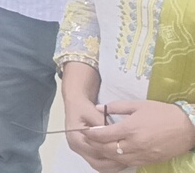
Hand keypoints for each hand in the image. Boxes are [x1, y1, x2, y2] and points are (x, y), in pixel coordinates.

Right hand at [64, 94, 120, 172]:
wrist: (75, 105)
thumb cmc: (83, 107)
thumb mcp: (92, 112)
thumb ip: (102, 124)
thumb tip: (113, 133)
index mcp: (76, 137)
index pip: (94, 150)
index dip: (110, 151)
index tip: (124, 149)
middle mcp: (76, 147)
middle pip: (96, 162)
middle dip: (113, 162)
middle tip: (128, 157)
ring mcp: (80, 151)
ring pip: (98, 166)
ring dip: (112, 165)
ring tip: (126, 160)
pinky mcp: (86, 152)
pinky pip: (99, 163)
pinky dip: (109, 164)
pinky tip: (120, 159)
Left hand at [80, 100, 194, 169]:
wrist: (188, 128)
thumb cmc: (163, 113)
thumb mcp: (139, 105)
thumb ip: (116, 107)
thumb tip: (99, 108)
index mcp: (130, 129)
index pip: (102, 135)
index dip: (90, 133)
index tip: (84, 130)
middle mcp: (134, 144)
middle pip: (106, 149)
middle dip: (94, 144)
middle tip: (88, 138)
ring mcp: (142, 155)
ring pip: (116, 158)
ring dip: (104, 153)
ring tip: (97, 146)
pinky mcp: (148, 161)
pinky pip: (128, 163)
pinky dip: (117, 159)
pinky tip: (113, 153)